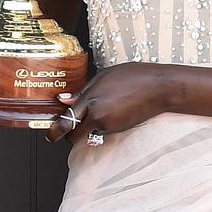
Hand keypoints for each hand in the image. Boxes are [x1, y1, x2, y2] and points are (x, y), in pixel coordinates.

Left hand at [46, 61, 169, 145]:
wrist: (159, 88)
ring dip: (88, 129)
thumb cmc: (134, 75)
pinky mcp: (119, 130)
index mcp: (91, 98)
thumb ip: (82, 91)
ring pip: (89, 134)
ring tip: (101, 110)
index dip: (55, 130)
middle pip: (73, 136)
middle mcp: (98, 114)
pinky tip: (113, 112)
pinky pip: (102, 132)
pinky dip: (102, 127)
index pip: (66, 120)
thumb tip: (64, 100)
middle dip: (69, 135)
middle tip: (68, 130)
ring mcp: (109, 124)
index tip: (51, 134)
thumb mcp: (104, 76)